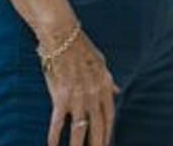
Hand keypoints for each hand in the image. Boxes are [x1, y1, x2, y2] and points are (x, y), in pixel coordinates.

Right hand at [41, 26, 115, 145]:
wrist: (62, 37)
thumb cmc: (80, 47)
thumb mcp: (101, 62)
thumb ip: (108, 81)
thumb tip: (117, 91)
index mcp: (104, 86)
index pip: (109, 115)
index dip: (108, 131)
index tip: (106, 142)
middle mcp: (93, 95)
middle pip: (98, 127)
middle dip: (98, 144)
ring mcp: (78, 98)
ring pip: (80, 130)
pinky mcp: (60, 97)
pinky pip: (58, 123)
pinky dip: (55, 136)